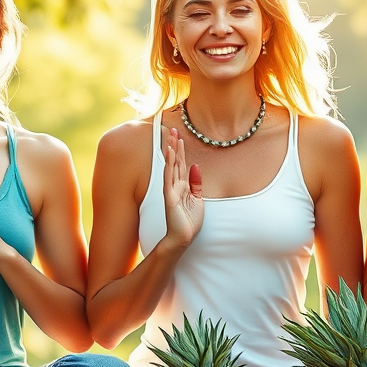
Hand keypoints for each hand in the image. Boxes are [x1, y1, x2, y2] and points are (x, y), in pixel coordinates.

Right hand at [163, 127, 202, 248]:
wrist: (183, 238)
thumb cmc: (189, 221)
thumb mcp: (197, 200)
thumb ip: (196, 184)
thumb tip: (195, 166)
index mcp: (183, 186)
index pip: (181, 164)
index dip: (180, 150)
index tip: (179, 136)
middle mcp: (175, 185)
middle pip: (175, 161)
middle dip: (174, 145)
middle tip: (173, 129)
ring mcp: (171, 190)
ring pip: (171, 165)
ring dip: (171, 151)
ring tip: (170, 136)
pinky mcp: (169, 196)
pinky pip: (168, 177)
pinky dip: (168, 164)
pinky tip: (168, 153)